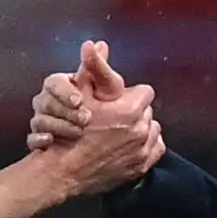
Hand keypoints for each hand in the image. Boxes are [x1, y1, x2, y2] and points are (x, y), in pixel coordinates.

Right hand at [25, 40, 162, 194]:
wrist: (62, 173)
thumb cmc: (67, 135)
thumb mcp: (77, 96)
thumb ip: (91, 69)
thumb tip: (96, 44)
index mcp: (130, 110)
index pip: (144, 92)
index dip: (129, 95)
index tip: (117, 101)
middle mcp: (141, 130)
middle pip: (147, 112)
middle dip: (134, 113)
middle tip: (114, 119)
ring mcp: (142, 151)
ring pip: (152, 131)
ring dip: (140, 130)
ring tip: (120, 133)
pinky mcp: (140, 168)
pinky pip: (154, 150)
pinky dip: (144, 147)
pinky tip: (127, 147)